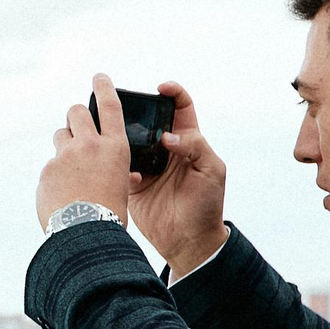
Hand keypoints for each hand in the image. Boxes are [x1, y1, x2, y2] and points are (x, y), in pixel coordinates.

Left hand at [36, 75, 134, 231]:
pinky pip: (51, 165)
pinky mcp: (47, 170)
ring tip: (70, 167)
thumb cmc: (111, 215)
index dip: (104, 87)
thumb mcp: (124, 189)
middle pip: (76, 112)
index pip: (110, 106)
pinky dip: (56, 175)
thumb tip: (129, 176)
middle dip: (76, 116)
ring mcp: (65, 156)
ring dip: (65, 145)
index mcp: (114, 148)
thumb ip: (122, 175)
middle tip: (77, 126)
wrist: (85, 233)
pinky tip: (62, 194)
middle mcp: (89, 145)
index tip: (99, 77)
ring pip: (60, 136)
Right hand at [127, 79, 228, 278]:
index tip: (161, 88)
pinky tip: (128, 175)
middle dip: (138, 110)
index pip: (180, 107)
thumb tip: (167, 137)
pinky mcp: (132, 182)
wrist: (189, 240)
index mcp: (187, 140)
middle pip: (148, 119)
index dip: (172, 93)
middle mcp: (164, 149)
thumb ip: (195, 147)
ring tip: (117, 135)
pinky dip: (118, 166)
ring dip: (122, 135)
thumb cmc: (207, 204)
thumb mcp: (212, 171)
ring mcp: (146, 164)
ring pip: (129, 140)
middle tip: (128, 108)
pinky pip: (119, 167)